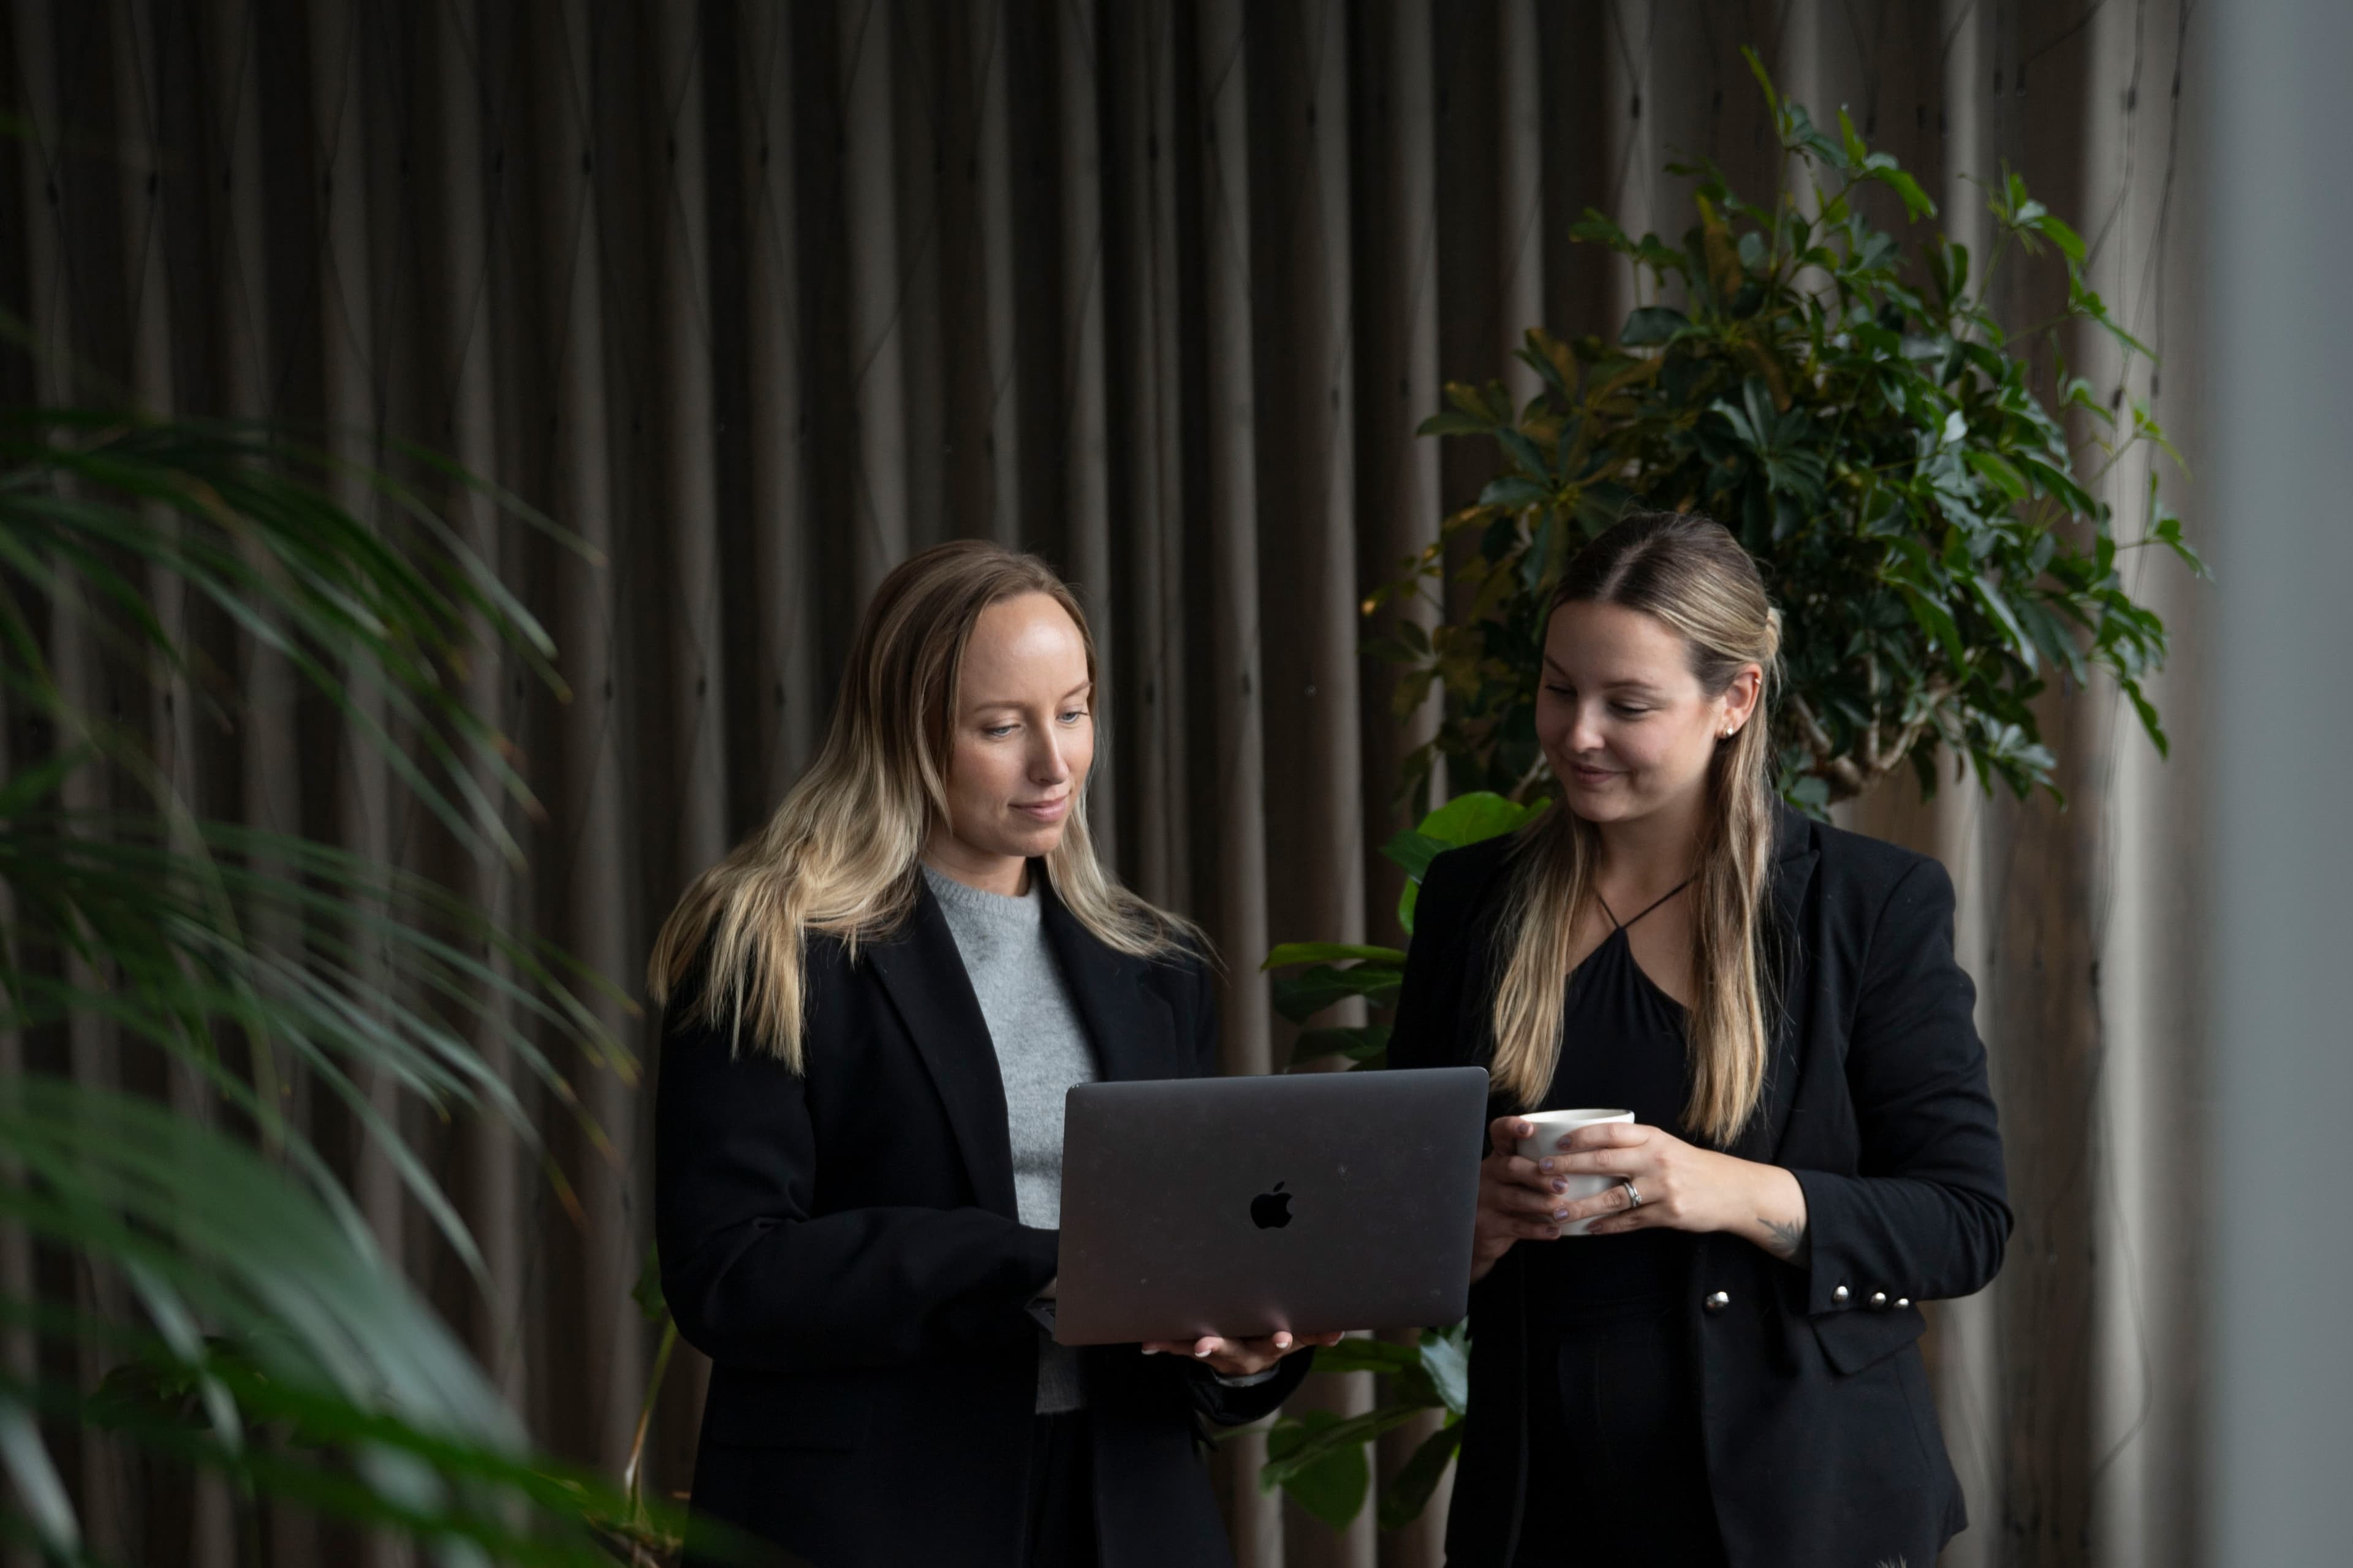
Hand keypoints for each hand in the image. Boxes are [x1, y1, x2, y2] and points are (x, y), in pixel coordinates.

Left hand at [1140, 1329, 1345, 1377]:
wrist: (1248, 1360)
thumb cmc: (1272, 1337)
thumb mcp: (1295, 1338)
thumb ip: (1314, 1334)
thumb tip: (1340, 1332)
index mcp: (1268, 1348)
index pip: (1276, 1343)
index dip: (1280, 1339)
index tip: (1282, 1336)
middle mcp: (1241, 1355)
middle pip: (1230, 1351)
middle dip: (1218, 1346)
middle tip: (1204, 1345)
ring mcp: (1217, 1354)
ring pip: (1201, 1349)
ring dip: (1185, 1346)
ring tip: (1167, 1342)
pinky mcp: (1196, 1348)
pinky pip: (1178, 1346)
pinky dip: (1164, 1344)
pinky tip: (1148, 1343)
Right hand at [1471, 1114, 1579, 1283]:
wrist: (1481, 1232)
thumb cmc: (1512, 1198)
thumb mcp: (1517, 1179)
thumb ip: (1540, 1168)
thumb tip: (1585, 1163)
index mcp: (1499, 1156)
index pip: (1499, 1133)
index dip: (1511, 1127)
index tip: (1529, 1129)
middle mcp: (1488, 1174)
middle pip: (1511, 1167)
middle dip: (1539, 1175)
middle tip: (1564, 1184)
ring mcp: (1485, 1199)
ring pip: (1514, 1198)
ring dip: (1542, 1203)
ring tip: (1564, 1209)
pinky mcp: (1487, 1225)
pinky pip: (1515, 1226)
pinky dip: (1537, 1229)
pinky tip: (1555, 1232)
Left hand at [1546, 1120, 1809, 1260]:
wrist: (1735, 1191)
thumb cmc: (1693, 1166)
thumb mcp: (1666, 1145)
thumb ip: (1634, 1145)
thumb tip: (1589, 1146)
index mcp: (1653, 1138)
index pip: (1609, 1132)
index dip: (1580, 1137)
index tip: (1556, 1144)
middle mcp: (1656, 1160)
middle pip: (1604, 1161)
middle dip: (1569, 1168)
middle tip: (1541, 1173)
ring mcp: (1663, 1188)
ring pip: (1613, 1198)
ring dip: (1581, 1205)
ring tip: (1557, 1210)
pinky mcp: (1669, 1214)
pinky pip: (1630, 1221)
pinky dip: (1606, 1226)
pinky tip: (1587, 1229)